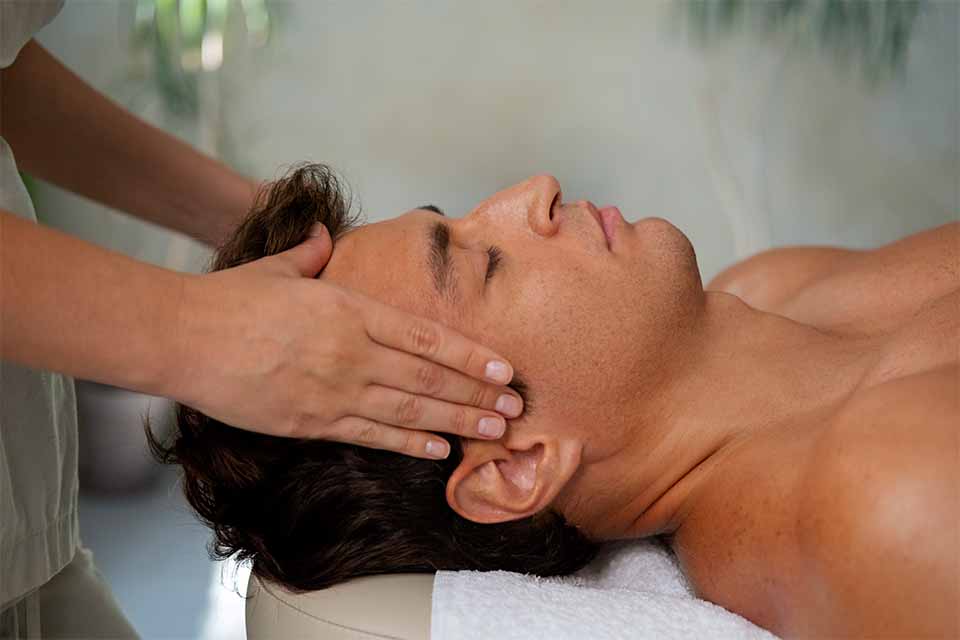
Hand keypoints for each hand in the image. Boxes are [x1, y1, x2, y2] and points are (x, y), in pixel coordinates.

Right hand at [167, 224, 522, 458]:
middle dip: (477, 394)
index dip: (470, 355)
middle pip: (429, 376)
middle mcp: (352, 351)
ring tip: (494, 431)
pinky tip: (439, 450)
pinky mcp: (312, 422)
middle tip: (515, 409)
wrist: (183, 337)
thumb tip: (323, 238)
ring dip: (456, 421)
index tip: (503, 368)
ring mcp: (334, 390)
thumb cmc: (230, 299)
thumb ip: (310, 255)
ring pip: (410, 409)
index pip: (427, 336)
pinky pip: (372, 435)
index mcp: (350, 309)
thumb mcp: (277, 268)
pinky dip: (409, 443)